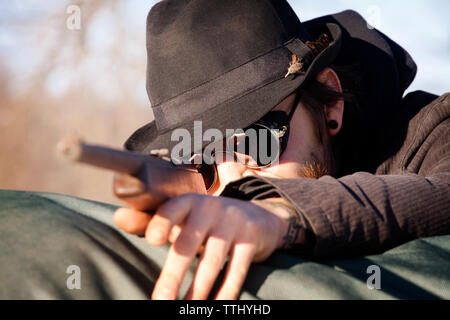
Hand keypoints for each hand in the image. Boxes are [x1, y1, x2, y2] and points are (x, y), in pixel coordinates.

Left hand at [114, 193, 289, 299]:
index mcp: (188, 202)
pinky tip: (217, 307)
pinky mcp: (250, 239)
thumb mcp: (182, 218)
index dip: (162, 223)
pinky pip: (236, 269)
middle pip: (189, 243)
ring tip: (186, 311)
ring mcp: (232, 222)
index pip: (172, 210)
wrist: (257, 217)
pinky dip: (226, 291)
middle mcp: (210, 209)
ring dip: (198, 290)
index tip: (153, 240)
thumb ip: (150, 220)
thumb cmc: (207, 221)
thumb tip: (117, 218)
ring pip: (212, 261)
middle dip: (174, 274)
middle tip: (160, 300)